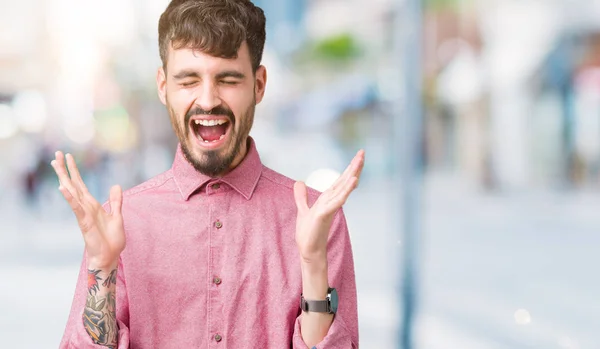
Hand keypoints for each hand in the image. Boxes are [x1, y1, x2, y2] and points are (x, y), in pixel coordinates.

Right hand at [51, 151, 124, 268]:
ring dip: (64, 178)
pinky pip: (76, 208)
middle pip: (73, 184)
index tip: (68, 157)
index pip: (81, 184)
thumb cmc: (112, 240)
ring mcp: (83, 214)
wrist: (109, 257)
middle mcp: (85, 207)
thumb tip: (116, 185)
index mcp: (92, 205)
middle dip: (65, 169)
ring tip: (55, 164)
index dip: (74, 171)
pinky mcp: (84, 222)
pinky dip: (69, 198)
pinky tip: (62, 188)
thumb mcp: (117, 216)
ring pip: (71, 192)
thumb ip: (116, 201)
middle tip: (57, 154)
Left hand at [294, 150, 364, 262]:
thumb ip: (302, 197)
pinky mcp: (326, 214)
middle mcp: (332, 201)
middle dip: (353, 167)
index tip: (357, 156)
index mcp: (328, 199)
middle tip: (363, 152)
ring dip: (352, 174)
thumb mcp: (303, 210)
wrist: (308, 251)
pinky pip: (338, 200)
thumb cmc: (308, 234)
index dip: (348, 169)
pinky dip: (345, 191)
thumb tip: (299, 182)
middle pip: (345, 181)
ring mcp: (331, 207)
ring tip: (360, 161)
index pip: (340, 181)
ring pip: (343, 188)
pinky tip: (353, 181)